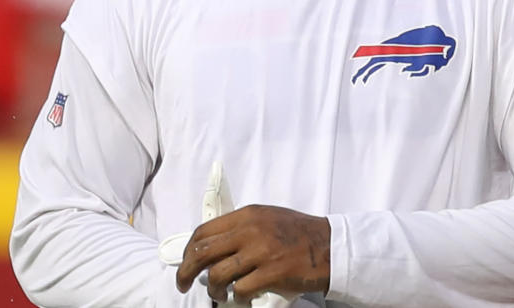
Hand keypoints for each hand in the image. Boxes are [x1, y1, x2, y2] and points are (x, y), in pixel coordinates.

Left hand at [175, 204, 330, 302]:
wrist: (330, 246)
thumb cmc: (299, 234)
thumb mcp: (268, 219)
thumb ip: (241, 228)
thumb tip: (212, 247)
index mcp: (248, 215)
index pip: (204, 232)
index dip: (188, 251)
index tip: (185, 263)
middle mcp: (251, 230)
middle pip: (202, 253)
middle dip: (186, 273)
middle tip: (184, 284)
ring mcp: (261, 252)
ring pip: (218, 275)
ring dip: (214, 290)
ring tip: (220, 294)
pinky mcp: (271, 273)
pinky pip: (239, 290)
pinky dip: (237, 298)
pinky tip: (243, 297)